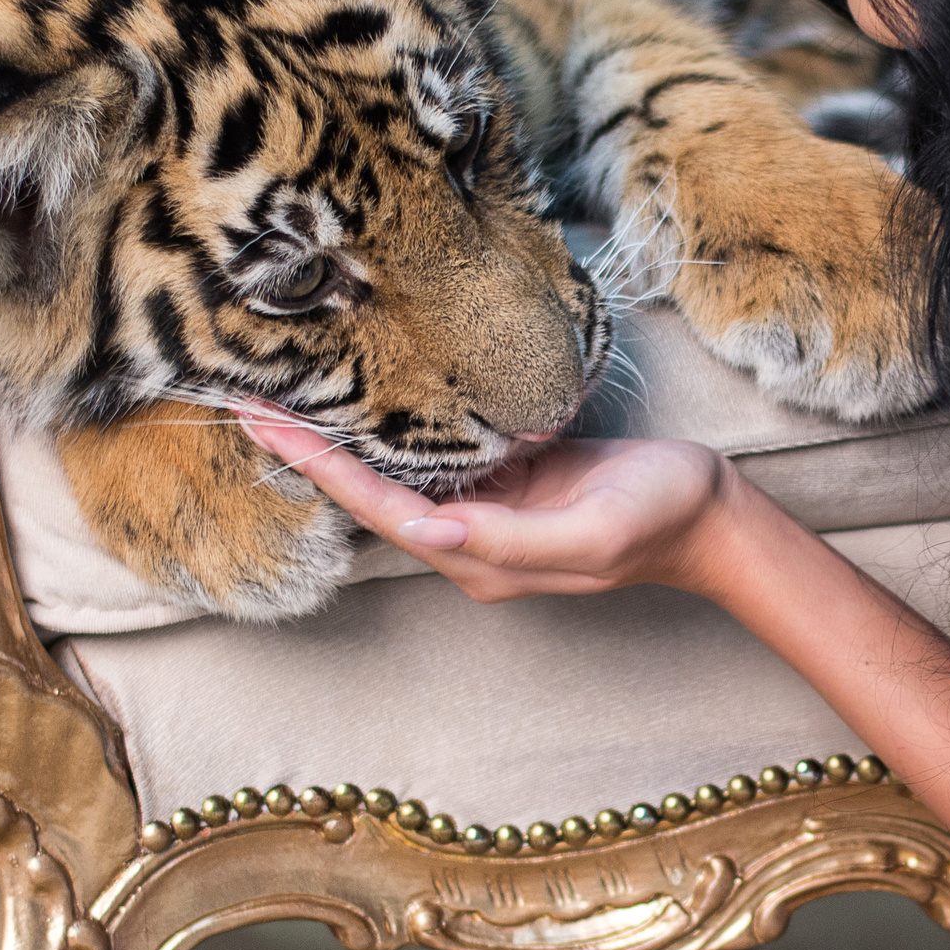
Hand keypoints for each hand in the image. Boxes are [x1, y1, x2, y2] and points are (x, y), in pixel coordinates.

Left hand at [235, 413, 742, 603]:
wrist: (709, 513)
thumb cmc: (660, 517)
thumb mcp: (594, 531)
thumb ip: (512, 539)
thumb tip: (428, 532)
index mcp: (478, 556)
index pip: (377, 508)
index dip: (317, 467)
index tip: (262, 426)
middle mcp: (467, 537)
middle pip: (366, 493)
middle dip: (305, 450)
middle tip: (241, 399)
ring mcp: (484, 508)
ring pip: (390, 471)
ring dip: (336, 436)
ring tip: (279, 393)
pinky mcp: (504, 478)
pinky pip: (429, 453)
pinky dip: (384, 425)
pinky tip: (358, 396)